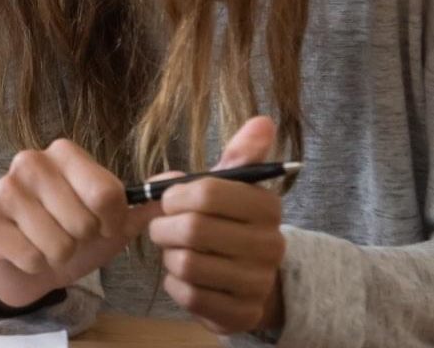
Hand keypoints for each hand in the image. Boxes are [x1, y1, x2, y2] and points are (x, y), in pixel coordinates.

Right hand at [0, 139, 157, 309]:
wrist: (24, 260)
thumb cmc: (72, 234)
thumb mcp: (113, 221)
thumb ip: (146, 203)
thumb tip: (183, 180)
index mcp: (64, 153)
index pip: (107, 194)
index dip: (111, 222)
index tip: (102, 226)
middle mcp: (30, 161)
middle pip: (83, 222)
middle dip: (82, 242)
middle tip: (69, 237)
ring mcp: (4, 189)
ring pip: (57, 244)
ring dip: (59, 256)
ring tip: (48, 245)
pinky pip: (30, 257)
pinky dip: (36, 266)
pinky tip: (26, 252)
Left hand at [146, 116, 287, 334]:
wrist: (250, 279)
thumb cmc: (230, 223)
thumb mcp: (234, 187)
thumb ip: (241, 154)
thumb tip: (263, 121)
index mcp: (267, 207)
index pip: (206, 192)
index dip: (174, 195)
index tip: (169, 199)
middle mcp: (270, 245)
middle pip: (191, 230)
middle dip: (164, 227)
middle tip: (162, 227)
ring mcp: (257, 283)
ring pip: (186, 264)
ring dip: (169, 256)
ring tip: (176, 251)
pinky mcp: (240, 313)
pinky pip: (187, 294)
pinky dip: (174, 283)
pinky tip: (184, 276)